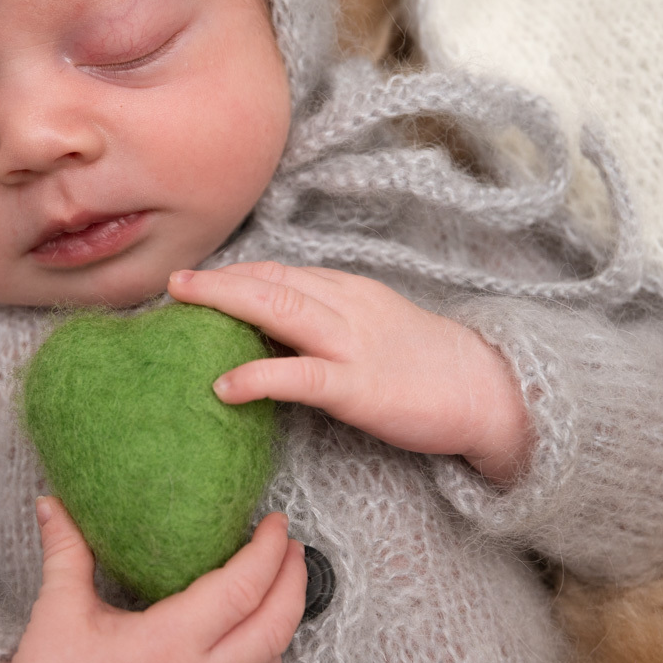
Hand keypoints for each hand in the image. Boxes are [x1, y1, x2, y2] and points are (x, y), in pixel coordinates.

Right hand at [0, 497, 306, 662]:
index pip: (242, 589)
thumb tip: (54, 503)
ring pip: (272, 661)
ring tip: (285, 580)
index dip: (268, 551)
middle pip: (275, 626)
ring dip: (287, 617)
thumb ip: (66, 550)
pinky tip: (258, 629)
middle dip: (294, 580)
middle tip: (292, 543)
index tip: (275, 522)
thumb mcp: (57, 610)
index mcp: (167, 645)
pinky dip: (269, 650)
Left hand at [168, 262, 532, 482]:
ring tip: (181, 304)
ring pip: (281, 310)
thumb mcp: (373, 327)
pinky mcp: (359, 386)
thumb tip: (272, 332)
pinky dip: (258, 377)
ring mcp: (353, 344)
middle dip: (220, 279)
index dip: (237, 275)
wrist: (487, 390)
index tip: (200, 281)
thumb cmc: (425, 364)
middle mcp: (347, 306)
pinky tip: (224, 386)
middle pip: (273, 280)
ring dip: (226, 302)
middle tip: (175, 280)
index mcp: (349, 291)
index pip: (282, 273)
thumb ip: (327, 322)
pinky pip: (301, 377)